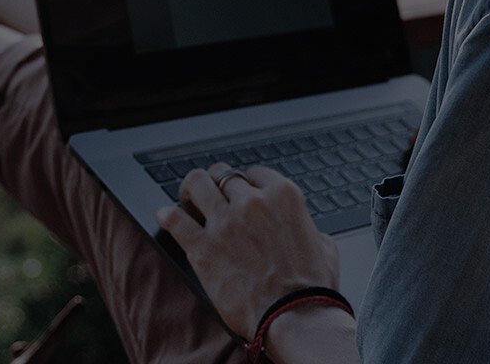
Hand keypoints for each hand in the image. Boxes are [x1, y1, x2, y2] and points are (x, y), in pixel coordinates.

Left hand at [156, 162, 339, 339]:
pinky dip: (168, 216)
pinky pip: (176, 220)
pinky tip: (165, 215)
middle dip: (217, 183)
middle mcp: (252, 201)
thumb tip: (304, 229)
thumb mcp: (323, 244)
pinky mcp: (203, 247)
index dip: (245, 183)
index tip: (239, 193)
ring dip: (190, 190)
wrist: (295, 317)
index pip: (254, 173)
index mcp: (282, 195)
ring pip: (196, 183)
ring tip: (187, 199)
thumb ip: (307, 226)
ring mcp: (225, 222)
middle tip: (211, 195)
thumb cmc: (312, 288)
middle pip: (223, 175)